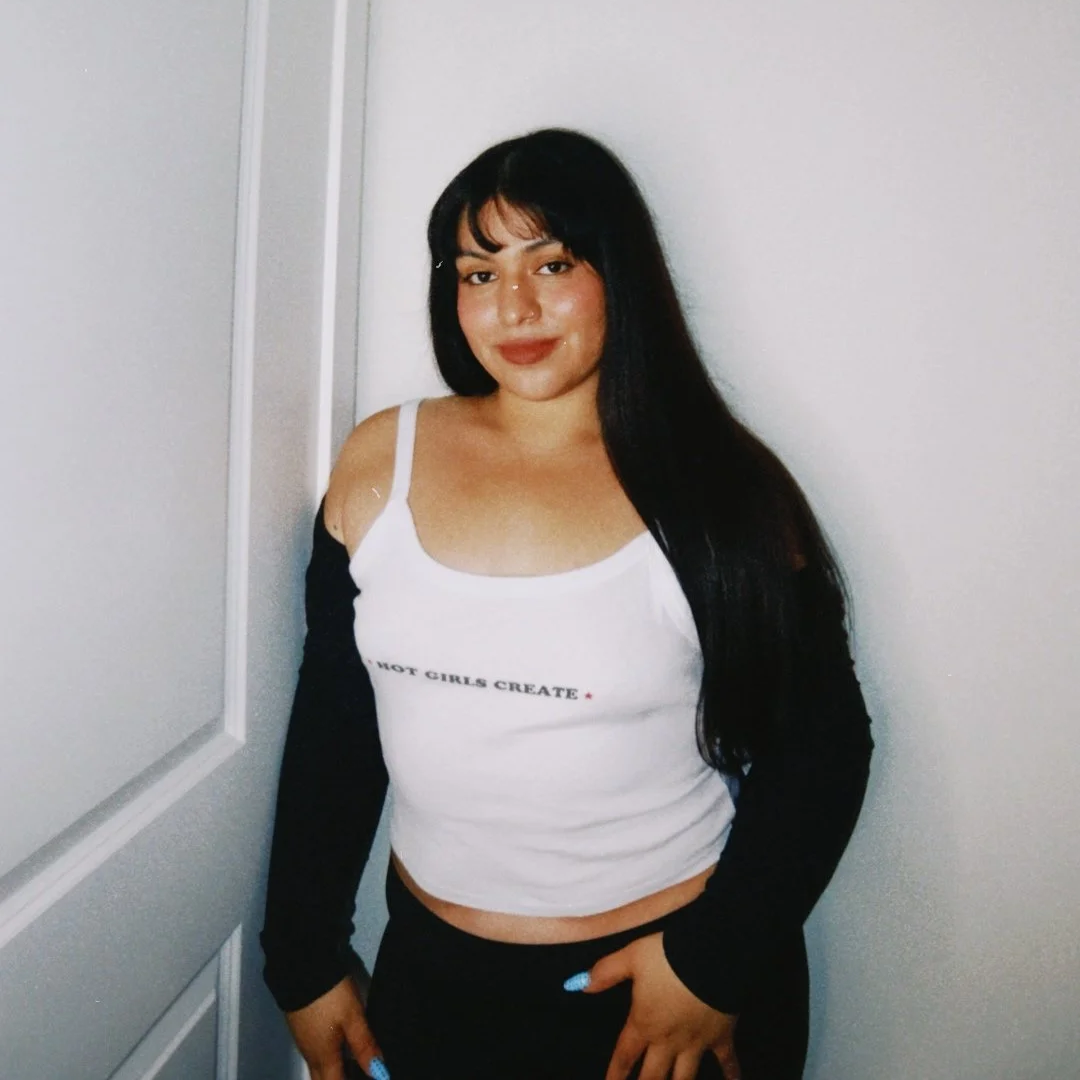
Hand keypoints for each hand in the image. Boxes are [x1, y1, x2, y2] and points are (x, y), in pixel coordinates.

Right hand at [285, 976, 387, 1079]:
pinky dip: (328, 1058)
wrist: (301, 969)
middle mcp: (311, 1055)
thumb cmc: (331, 997)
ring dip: (333, 1071)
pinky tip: (340, 1047)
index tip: (367, 1078)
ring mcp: (303, 1041)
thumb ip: (365, 1046)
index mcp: (324, 1058)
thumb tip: (380, 1074)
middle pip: (323, 1079)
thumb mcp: (353, 1017)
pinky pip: (315, 1053)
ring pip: (318, 1067)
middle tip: (360, 1073)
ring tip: (353, 1065)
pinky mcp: (300, 1027)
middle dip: (340, 1079)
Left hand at [580, 932, 739, 1079]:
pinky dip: (733, 1074)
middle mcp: (668, 1040)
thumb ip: (605, 972)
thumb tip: (579, 985)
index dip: (615, 1075)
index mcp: (644, 1023)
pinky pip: (727, 1060)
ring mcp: (696, 1042)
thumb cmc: (668, 956)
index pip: (624, 1056)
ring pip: (684, 1078)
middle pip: (652, 1076)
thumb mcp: (630, 957)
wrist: (712, 956)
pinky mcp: (721, 1036)